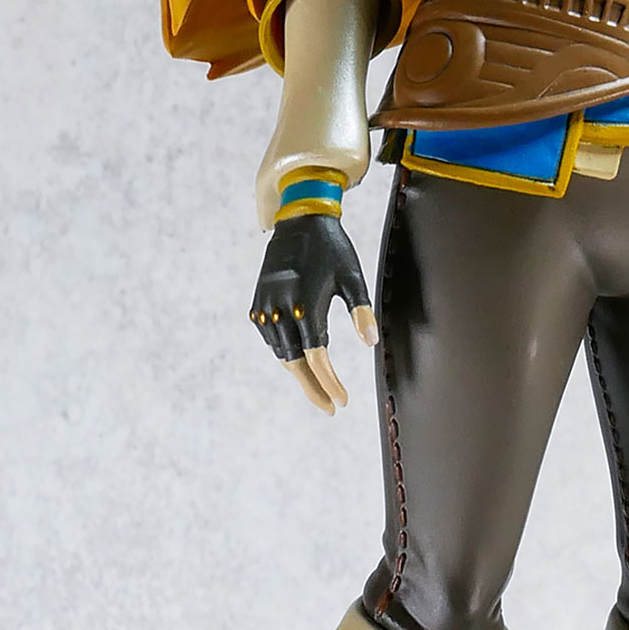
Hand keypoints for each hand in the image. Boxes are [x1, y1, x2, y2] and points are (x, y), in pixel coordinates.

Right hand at [250, 215, 378, 414]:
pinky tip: (300, 360)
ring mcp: (266, 307)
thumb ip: (362, 311)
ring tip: (320, 386)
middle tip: (330, 408)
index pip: (317, 358)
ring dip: (299, 372)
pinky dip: (285, 353)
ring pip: (281, 353)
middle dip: (313, 388)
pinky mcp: (258, 304)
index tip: (343, 401)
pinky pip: (271, 339)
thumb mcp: (353, 277)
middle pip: (295, 363)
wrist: (298, 221)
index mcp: (306, 304)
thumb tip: (371, 343)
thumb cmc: (333, 249)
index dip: (330, 383)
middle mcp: (281, 309)